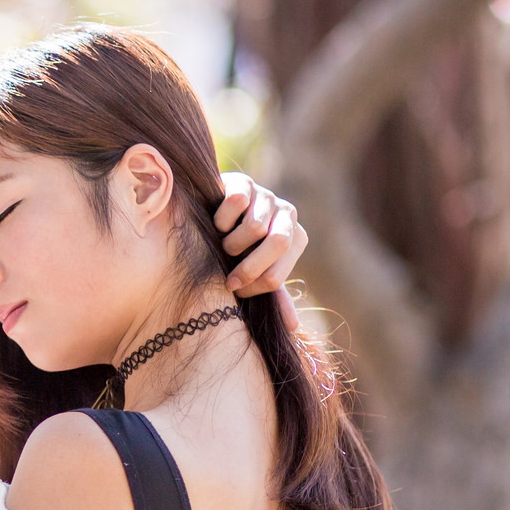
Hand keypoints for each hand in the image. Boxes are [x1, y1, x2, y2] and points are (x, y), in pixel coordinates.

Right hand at [213, 172, 305, 332]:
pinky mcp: (245, 182)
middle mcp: (288, 214)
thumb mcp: (255, 271)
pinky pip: (235, 203)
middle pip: (277, 244)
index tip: (234, 289)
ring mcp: (267, 196)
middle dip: (248, 266)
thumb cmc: (238, 250)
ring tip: (223, 246)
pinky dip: (220, 220)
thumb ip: (273, 295)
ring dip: (230, 243)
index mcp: (296, 238)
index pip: (278, 272)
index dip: (252, 286)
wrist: (213, 213)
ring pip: (254, 226)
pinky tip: (217, 224)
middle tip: (228, 279)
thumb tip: (292, 327)